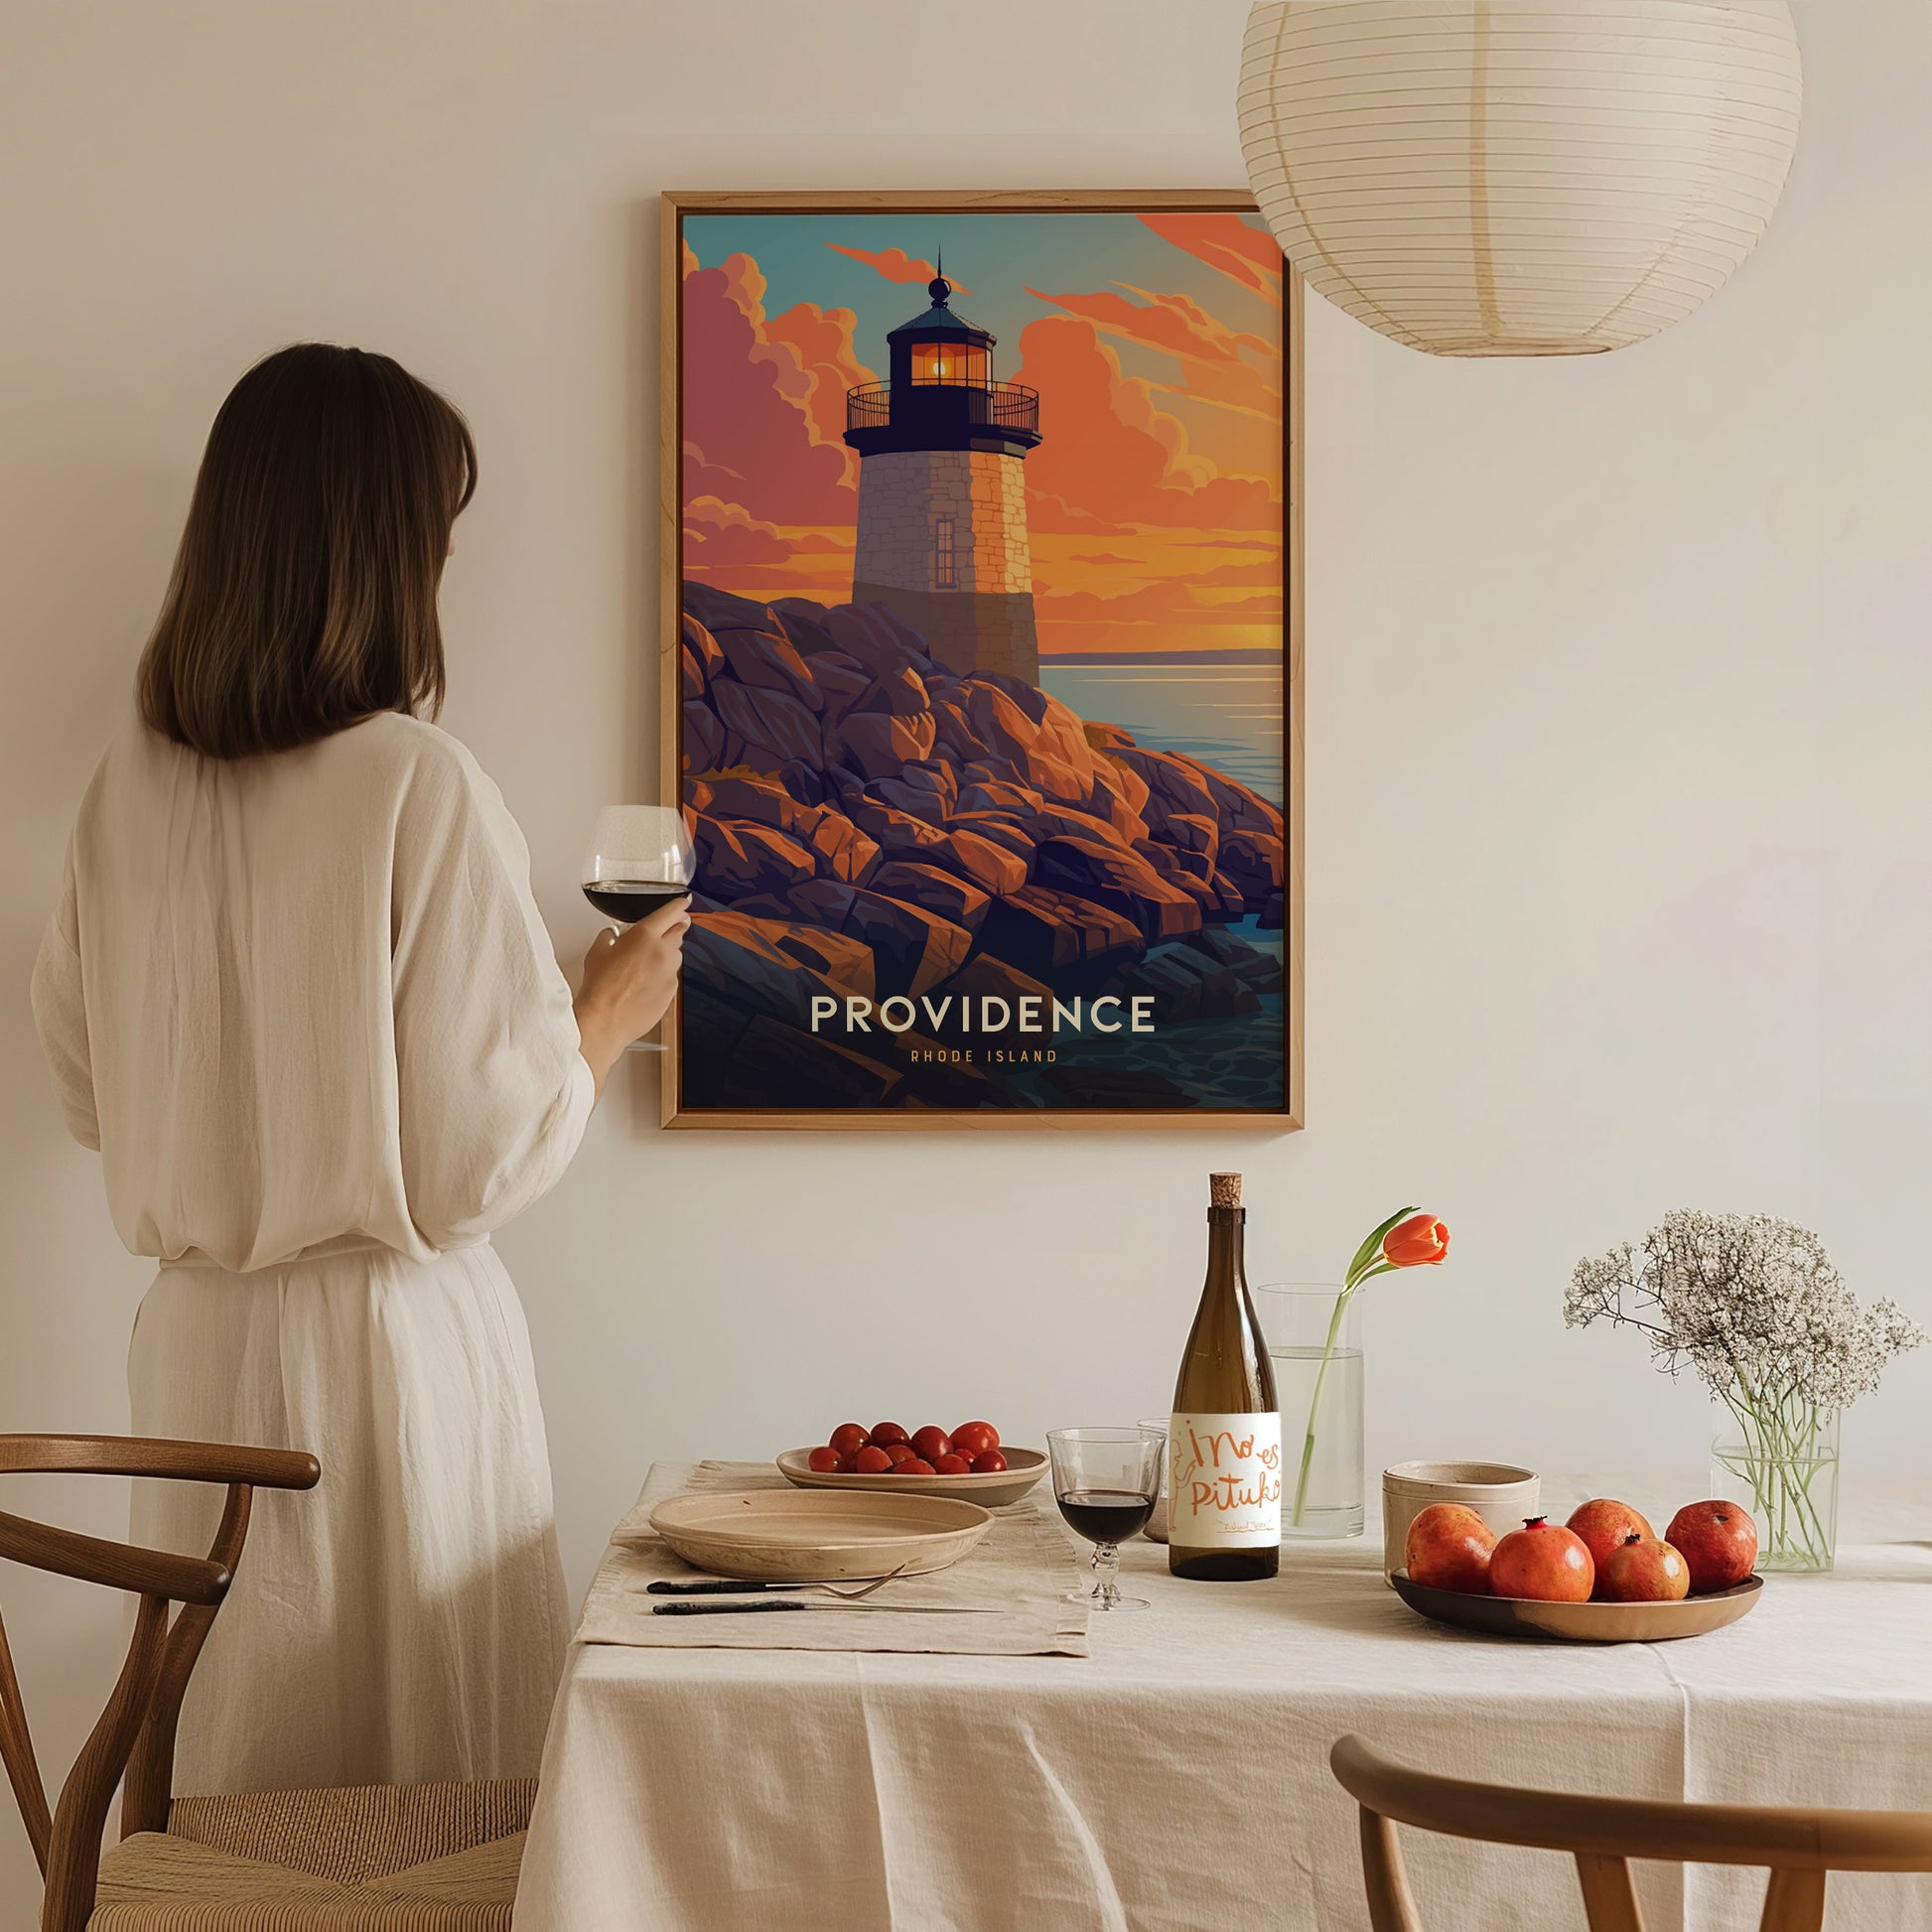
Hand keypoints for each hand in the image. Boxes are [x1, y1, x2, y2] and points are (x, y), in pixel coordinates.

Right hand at [574, 897, 690, 1094]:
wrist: (605, 1020)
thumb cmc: (600, 987)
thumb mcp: (597, 952)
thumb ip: (609, 937)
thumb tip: (612, 935)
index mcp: (645, 935)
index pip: (670, 912)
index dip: (679, 905)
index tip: (683, 902)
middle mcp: (663, 952)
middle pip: (679, 932)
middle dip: (675, 927)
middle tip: (668, 928)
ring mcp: (670, 973)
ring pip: (677, 955)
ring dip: (668, 953)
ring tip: (648, 961)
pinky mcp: (672, 992)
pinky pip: (672, 976)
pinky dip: (664, 975)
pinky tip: (646, 982)